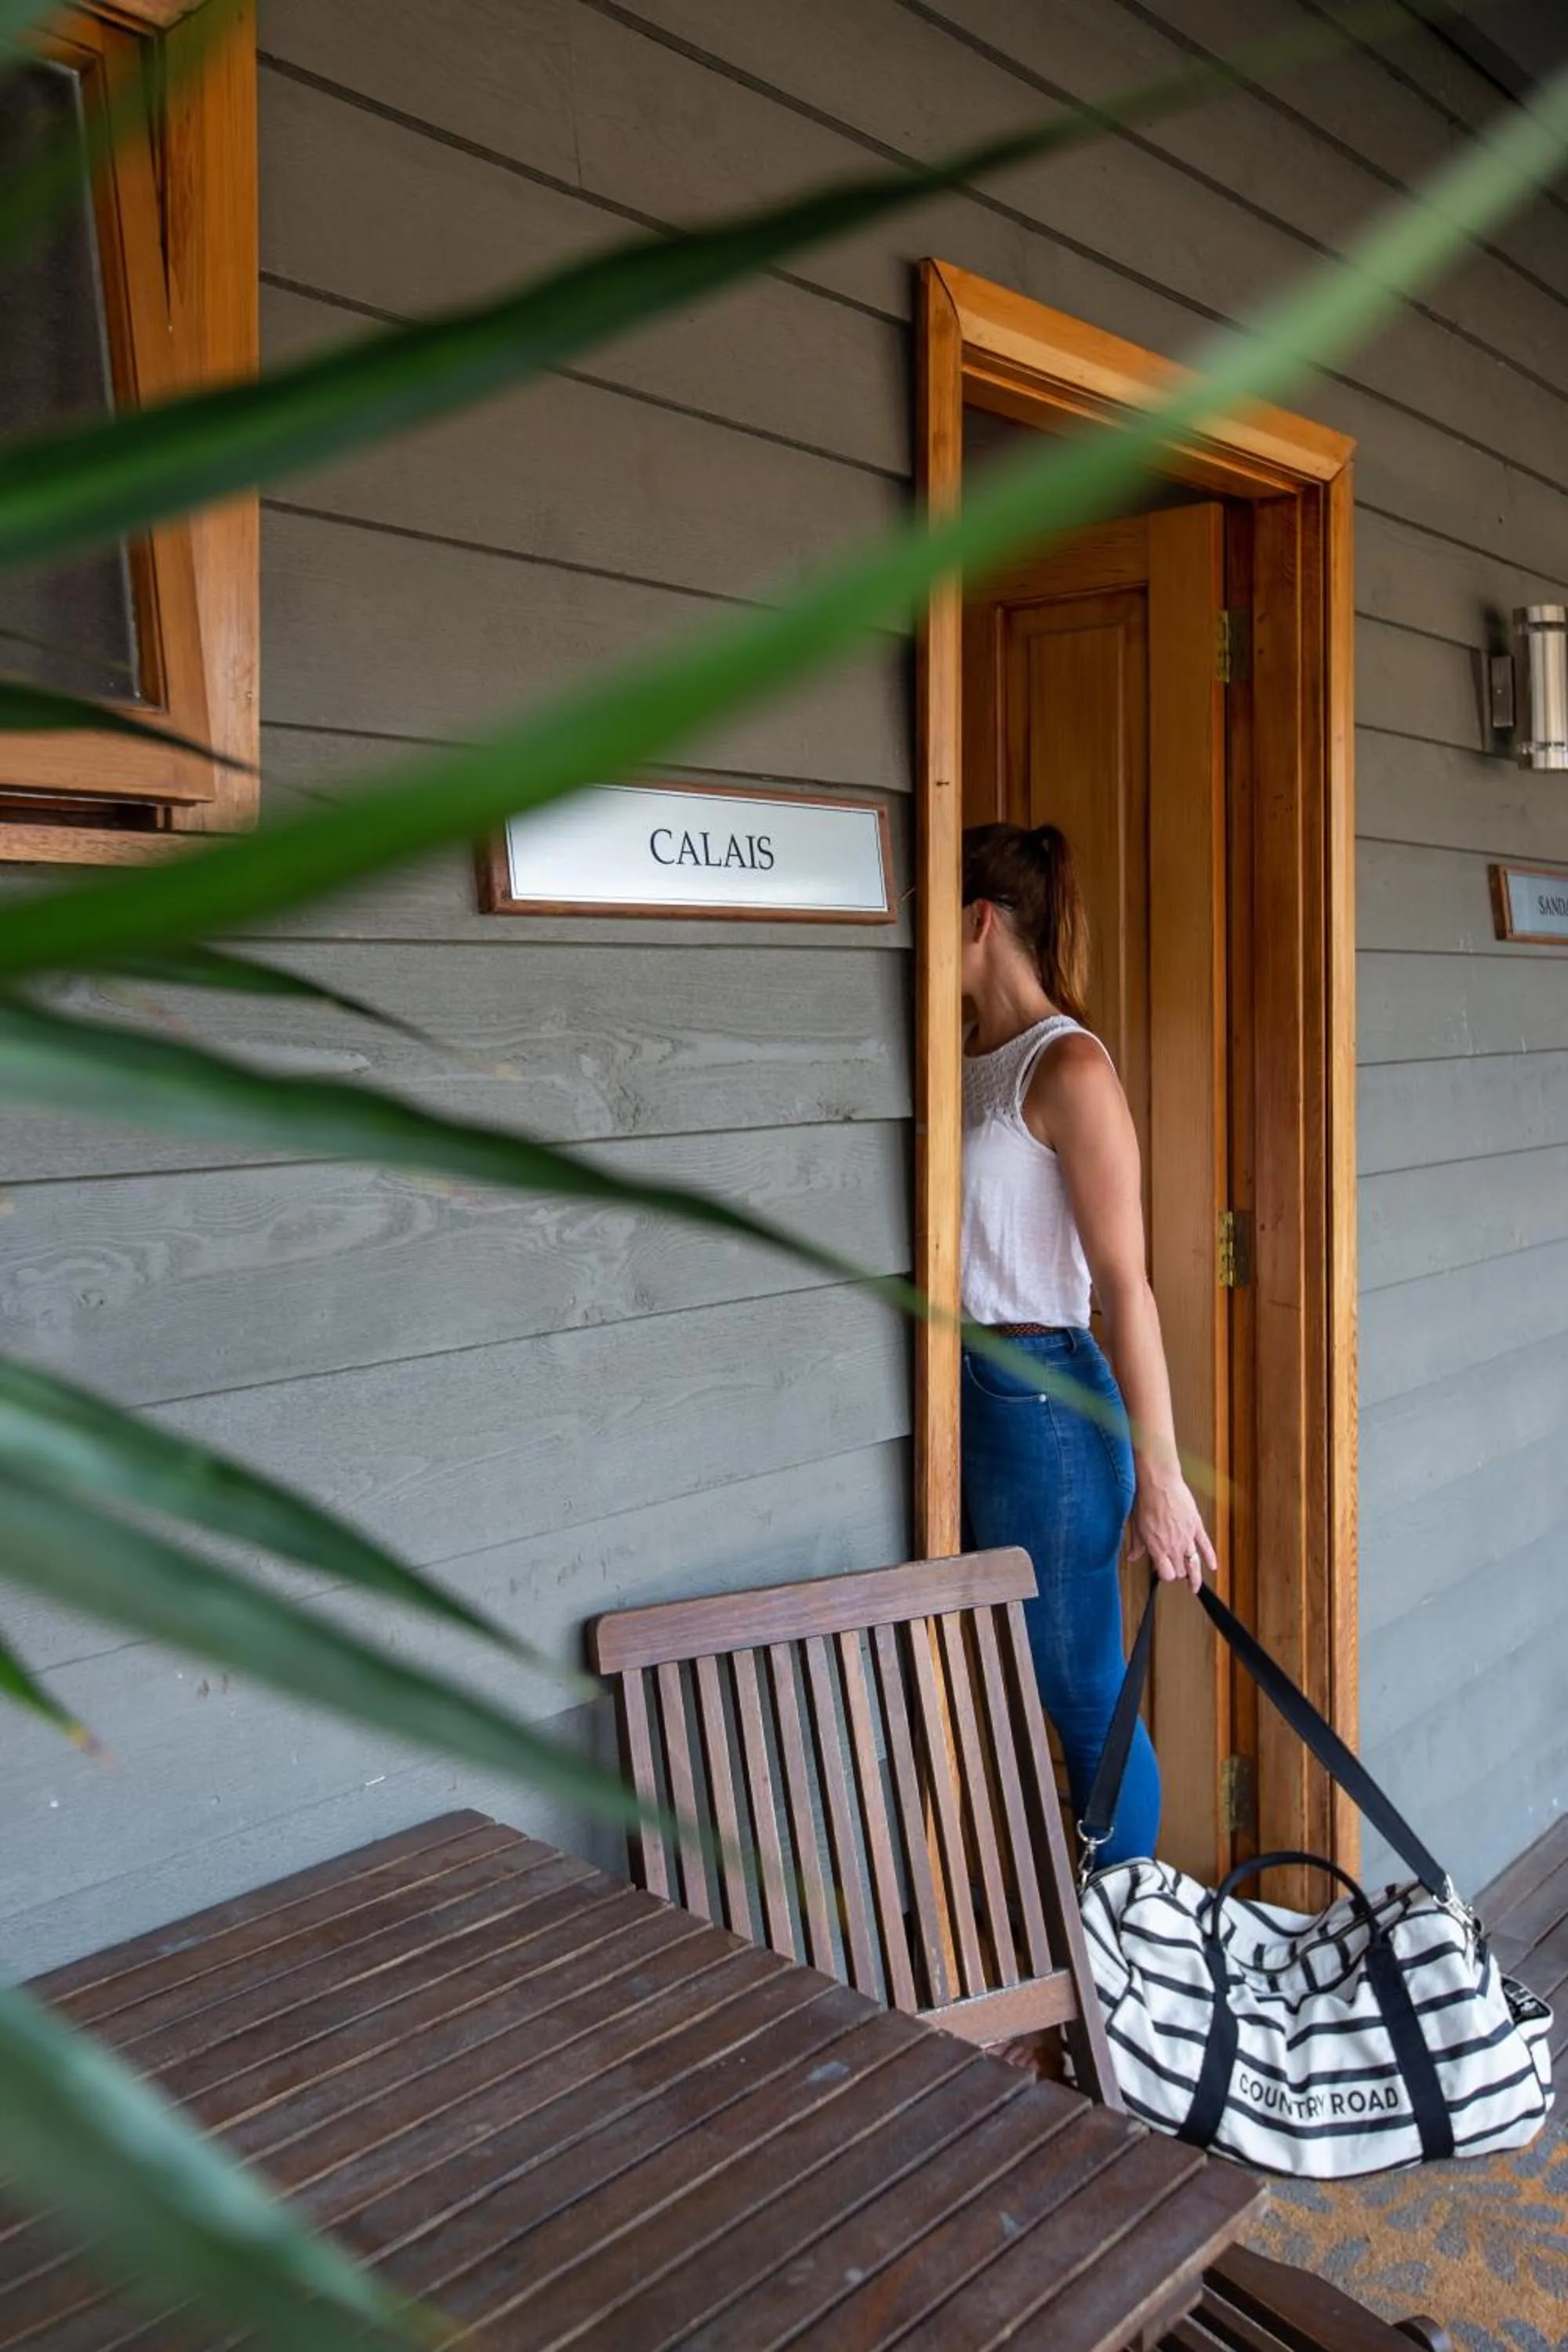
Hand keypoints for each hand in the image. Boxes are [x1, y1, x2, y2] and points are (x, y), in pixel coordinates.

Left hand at [1129, 1472, 1215, 1594]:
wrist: (1159, 1483)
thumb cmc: (1146, 1502)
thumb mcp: (1137, 1526)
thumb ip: (1137, 1545)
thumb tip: (1132, 1557)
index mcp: (1158, 1549)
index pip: (1166, 1574)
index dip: (1164, 1575)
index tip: (1162, 1572)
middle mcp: (1174, 1547)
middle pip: (1180, 1570)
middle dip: (1177, 1572)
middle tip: (1176, 1570)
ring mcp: (1187, 1538)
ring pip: (1194, 1563)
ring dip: (1195, 1576)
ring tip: (1195, 1585)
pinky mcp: (1196, 1526)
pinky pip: (1206, 1546)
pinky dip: (1210, 1557)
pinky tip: (1213, 1566)